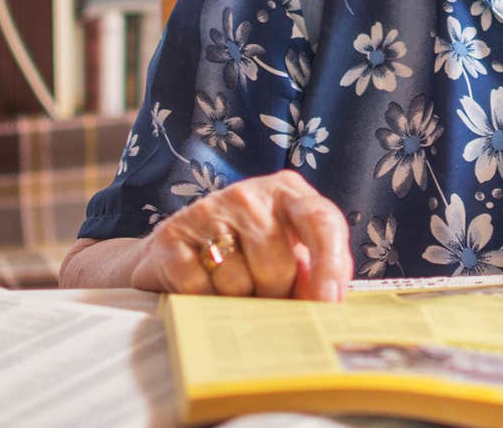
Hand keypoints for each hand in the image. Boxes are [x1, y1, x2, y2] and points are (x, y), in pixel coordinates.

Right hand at [128, 169, 352, 300]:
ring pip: (237, 282)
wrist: (177, 252)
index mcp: (288, 193)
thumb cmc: (248, 258)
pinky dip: (204, 303)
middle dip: (274, 297)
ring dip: (236, 302)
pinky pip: (199, 289)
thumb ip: (312, 273)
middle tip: (263, 298)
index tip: (328, 304)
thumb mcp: (287, 256)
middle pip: (277, 265)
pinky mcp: (172, 235)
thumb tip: (326, 308)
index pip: (322, 221)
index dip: (330, 265)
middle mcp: (248, 195)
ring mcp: (207, 210)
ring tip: (231, 292)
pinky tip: (203, 291)